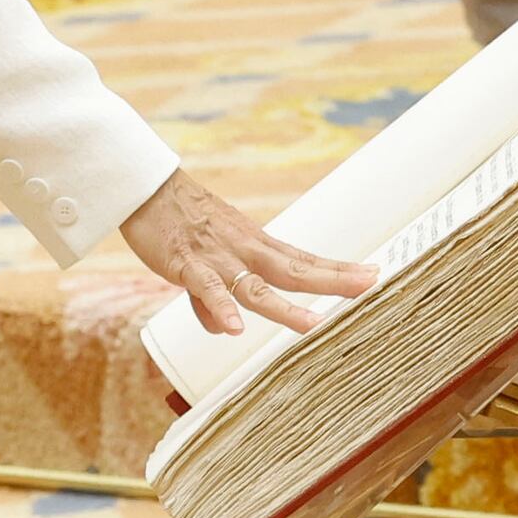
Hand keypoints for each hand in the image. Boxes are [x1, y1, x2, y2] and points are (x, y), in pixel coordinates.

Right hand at [119, 168, 371, 338]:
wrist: (145, 189)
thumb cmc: (179, 223)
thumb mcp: (208, 261)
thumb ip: (217, 297)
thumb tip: (224, 328)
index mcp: (255, 246)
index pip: (304, 260)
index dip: (337, 269)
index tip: (372, 274)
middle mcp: (244, 250)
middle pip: (294, 270)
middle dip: (333, 280)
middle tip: (369, 285)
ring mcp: (218, 257)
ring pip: (256, 287)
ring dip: (285, 307)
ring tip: (313, 324)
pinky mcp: (187, 264)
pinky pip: (206, 289)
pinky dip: (221, 308)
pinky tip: (234, 328)